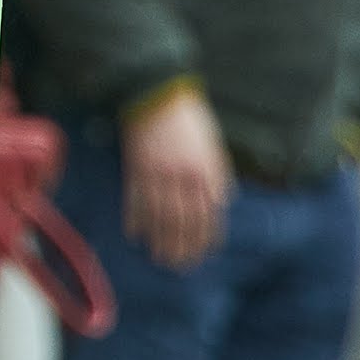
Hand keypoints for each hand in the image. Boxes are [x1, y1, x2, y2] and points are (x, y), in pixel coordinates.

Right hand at [119, 85, 231, 268]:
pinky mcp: (136, 169)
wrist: (157, 94)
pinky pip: (136, 200)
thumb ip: (219, 172)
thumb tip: (225, 199)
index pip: (208, 213)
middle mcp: (182, 177)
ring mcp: (157, 174)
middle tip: (180, 265)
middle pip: (183, 220)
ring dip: (160, 240)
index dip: (207, 236)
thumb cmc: (189, 117)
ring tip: (159, 257)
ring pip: (160, 216)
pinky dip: (135, 219)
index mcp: (204, 170)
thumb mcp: (213, 142)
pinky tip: (135, 235)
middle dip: (183, 246)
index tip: (204, 254)